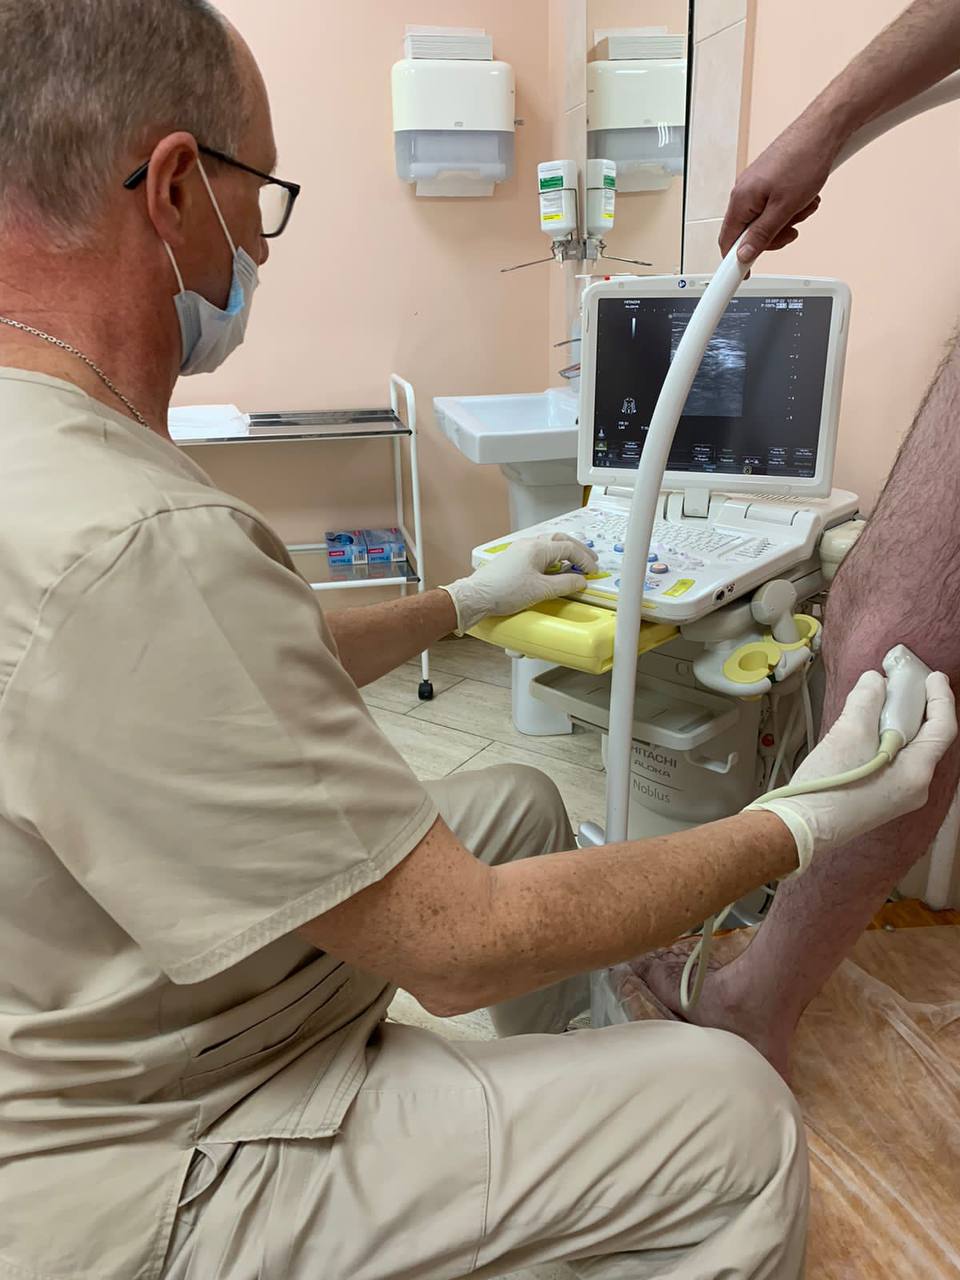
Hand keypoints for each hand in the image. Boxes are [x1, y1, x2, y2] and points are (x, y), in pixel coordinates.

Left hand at [441, 533, 598, 633]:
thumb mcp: (541, 590)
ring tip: (574, 564)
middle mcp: (528, 545)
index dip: (584, 560)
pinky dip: (551, 558)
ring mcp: (519, 550)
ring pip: (548, 545)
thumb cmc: (503, 591)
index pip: (569, 548)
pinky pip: (538, 552)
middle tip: (589, 561)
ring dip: (564, 552)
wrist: (476, 596)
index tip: (592, 572)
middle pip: (560, 540)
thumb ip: (564, 584)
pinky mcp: (513, 559)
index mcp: (538, 548)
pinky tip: (552, 570)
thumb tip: (580, 581)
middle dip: (577, 550)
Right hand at [719, 115, 836, 263]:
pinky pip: (774, 206)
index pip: (727, 242)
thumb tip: (744, 256)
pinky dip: (790, 207)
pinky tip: (804, 197)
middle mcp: (743, 193)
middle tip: (791, 230)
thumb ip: (762, 236)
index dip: (735, 262)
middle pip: (749, 233)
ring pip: (766, 220)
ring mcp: (756, 186)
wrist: (823, 130)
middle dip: (773, 236)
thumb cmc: (803, 159)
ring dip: (787, 220)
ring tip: (803, 205)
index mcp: (740, 200)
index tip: (741, 276)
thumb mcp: (784, 208)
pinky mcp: (769, 181)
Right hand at [748, 670, 956, 874]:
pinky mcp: (879, 799)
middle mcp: (915, 788)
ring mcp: (898, 797)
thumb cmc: (828, 786)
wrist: (801, 826)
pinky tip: (866, 729)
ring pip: (907, 750)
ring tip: (878, 702)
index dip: (940, 698)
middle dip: (915, 708)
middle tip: (900, 683)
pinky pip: (893, 762)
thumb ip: (867, 700)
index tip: (932, 676)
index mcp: (917, 773)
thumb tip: (875, 681)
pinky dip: (884, 739)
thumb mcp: (849, 733)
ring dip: (896, 723)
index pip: (942, 728)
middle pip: (926, 738)